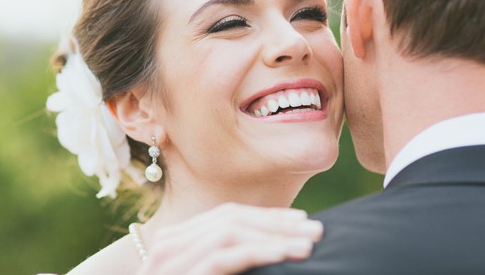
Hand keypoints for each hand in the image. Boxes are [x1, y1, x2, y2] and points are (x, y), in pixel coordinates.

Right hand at [137, 203, 322, 274]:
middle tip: (315, 228)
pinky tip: (284, 254)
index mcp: (176, 242)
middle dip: (276, 221)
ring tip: (307, 244)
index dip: (266, 215)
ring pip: (230, 231)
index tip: (300, 220)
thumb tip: (271, 251)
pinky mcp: (180, 274)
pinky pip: (224, 255)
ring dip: (274, 235)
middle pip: (231, 218)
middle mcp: (170, 243)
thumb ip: (223, 264)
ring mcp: (170, 258)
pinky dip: (259, 251)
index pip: (227, 215)